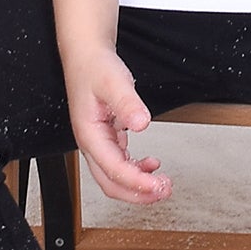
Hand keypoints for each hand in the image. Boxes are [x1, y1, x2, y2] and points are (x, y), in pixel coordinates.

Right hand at [64, 49, 171, 204]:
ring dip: (138, 186)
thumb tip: (141, 123)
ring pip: (115, 178)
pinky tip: (151, 165)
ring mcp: (98, 143)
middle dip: (138, 193)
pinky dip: (136, 171)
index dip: (137, 182)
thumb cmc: (95, 67)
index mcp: (89, 135)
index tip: (159, 185)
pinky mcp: (106, 139)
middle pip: (111, 184)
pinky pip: (119, 164)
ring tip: (162, 184)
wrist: (86, 56)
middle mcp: (91, 144)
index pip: (113, 170)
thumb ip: (127, 104)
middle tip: (164, 191)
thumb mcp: (113, 81)